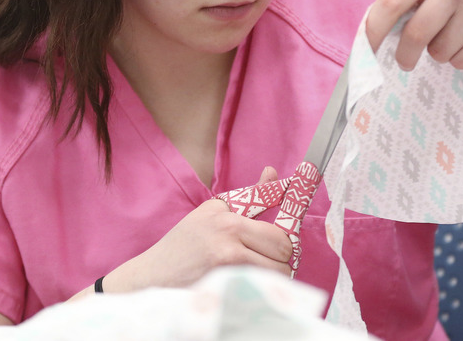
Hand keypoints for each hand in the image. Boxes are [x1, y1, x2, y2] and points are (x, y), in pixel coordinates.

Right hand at [103, 167, 292, 291]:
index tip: (309, 184)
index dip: (293, 204)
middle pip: (282, 242)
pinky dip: (266, 288)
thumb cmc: (183, 246)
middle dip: (284, 255)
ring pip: (278, 266)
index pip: (271, 202)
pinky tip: (253, 287)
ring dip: (277, 274)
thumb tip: (273, 173)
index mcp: (225, 211)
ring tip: (261, 274)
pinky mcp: (227, 279)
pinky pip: (264, 284)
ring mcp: (228, 255)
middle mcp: (228, 228)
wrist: (153, 277)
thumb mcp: (211, 214)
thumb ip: (248, 198)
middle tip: (274, 260)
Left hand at [364, 0, 462, 70]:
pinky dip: (460, 60)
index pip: (391, 2)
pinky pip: (461, 62)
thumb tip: (364, 30)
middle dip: (404, 54)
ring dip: (438, 53)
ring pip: (439, 52)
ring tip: (452, 38)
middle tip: (404, 61)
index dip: (373, 30)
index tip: (367, 49)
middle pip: (416, 33)